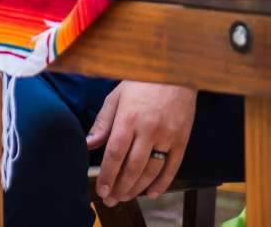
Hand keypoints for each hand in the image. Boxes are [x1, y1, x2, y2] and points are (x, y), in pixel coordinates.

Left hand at [87, 80, 197, 204]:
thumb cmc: (141, 82)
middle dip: (120, 187)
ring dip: (137, 188)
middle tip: (112, 199)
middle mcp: (149, 129)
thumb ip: (103, 122)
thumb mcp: (117, 97)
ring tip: (126, 196)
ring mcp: (167, 135)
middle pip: (132, 167)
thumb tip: (88, 144)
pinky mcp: (182, 138)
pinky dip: (162, 183)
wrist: (175, 70)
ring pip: (151, 171)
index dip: (107, 175)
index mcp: (129, 117)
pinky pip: (172, 167)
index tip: (101, 189)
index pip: (115, 154)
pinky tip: (151, 192)